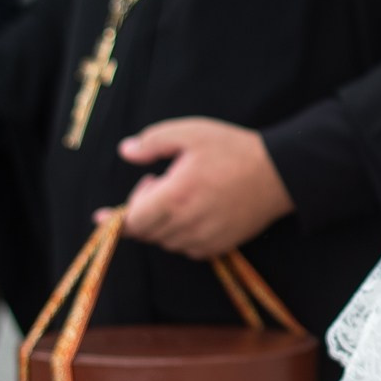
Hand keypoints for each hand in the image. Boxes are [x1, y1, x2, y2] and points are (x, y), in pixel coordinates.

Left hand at [98, 118, 293, 260]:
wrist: (279, 174)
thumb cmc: (233, 149)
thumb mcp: (191, 133)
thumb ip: (153, 141)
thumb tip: (125, 151)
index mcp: (174, 196)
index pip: (132, 220)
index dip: (116, 217)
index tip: (101, 217)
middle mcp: (186, 224)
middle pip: (146, 231)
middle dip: (143, 210)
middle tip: (159, 182)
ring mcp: (204, 238)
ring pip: (166, 240)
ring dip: (163, 222)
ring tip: (182, 194)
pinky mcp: (219, 246)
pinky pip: (187, 248)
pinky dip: (183, 233)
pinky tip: (197, 210)